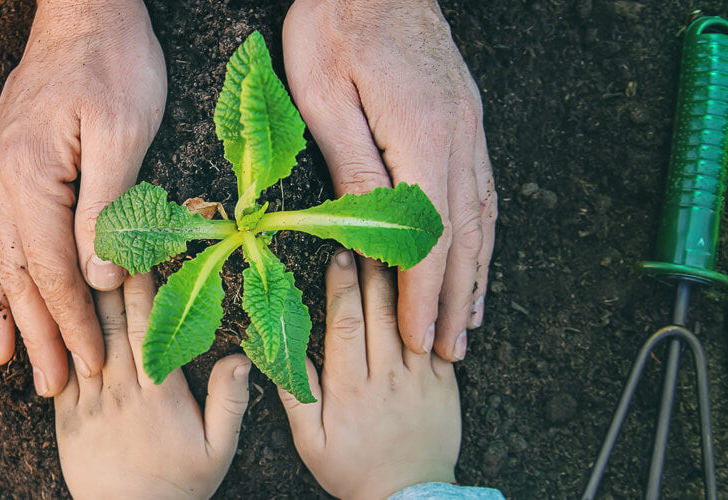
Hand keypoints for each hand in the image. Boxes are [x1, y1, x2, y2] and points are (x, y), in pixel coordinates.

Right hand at [0, 0, 166, 394]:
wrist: (86, 6)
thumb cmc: (114, 60)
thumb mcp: (125, 131)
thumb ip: (109, 208)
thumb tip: (100, 277)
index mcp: (30, 172)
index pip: (52, 267)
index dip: (73, 320)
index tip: (91, 362)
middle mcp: (2, 174)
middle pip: (17, 271)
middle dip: (37, 332)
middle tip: (50, 386)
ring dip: (3, 309)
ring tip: (1, 357)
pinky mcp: (7, 159)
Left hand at [54, 273, 250, 497]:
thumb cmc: (179, 484)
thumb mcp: (219, 448)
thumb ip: (230, 400)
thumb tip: (240, 356)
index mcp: (159, 392)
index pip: (148, 326)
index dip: (143, 286)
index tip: (143, 251)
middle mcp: (120, 389)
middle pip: (111, 321)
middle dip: (109, 276)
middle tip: (104, 237)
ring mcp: (88, 401)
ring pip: (81, 338)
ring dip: (80, 298)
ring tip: (76, 258)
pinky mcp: (66, 416)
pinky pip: (57, 368)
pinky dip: (56, 336)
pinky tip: (53, 307)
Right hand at [280, 250, 460, 498]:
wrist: (409, 496)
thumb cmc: (354, 469)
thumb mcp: (310, 442)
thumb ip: (297, 395)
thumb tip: (282, 352)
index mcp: (350, 387)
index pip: (345, 323)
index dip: (341, 286)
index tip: (337, 256)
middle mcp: (386, 376)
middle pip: (379, 310)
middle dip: (371, 269)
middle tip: (366, 235)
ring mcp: (420, 377)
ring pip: (410, 318)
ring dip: (401, 281)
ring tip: (394, 247)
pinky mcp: (445, 382)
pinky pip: (440, 338)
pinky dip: (433, 308)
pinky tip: (426, 284)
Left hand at [282, 0, 496, 360]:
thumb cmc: (338, 26)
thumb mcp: (325, 97)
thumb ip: (352, 168)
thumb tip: (368, 234)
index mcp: (421, 138)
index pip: (428, 240)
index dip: (423, 296)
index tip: (419, 337)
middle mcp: (456, 139)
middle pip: (462, 239)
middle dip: (454, 301)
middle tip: (449, 351)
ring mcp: (468, 128)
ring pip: (479, 218)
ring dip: (475, 274)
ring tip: (470, 319)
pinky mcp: (464, 118)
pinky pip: (481, 189)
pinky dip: (481, 233)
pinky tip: (477, 255)